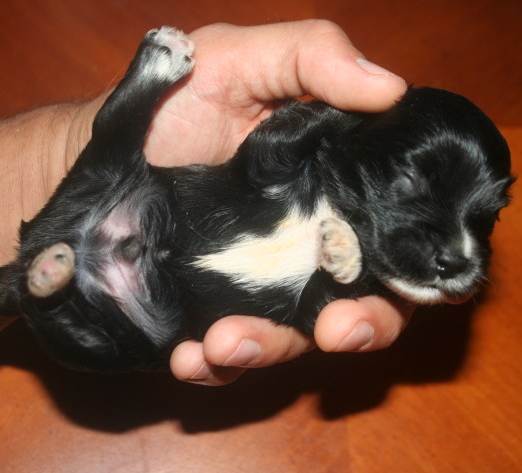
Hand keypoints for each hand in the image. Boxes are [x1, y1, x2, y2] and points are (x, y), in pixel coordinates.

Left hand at [123, 21, 411, 384]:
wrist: (97, 155)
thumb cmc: (174, 102)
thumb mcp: (239, 59)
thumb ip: (313, 57)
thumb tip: (391, 89)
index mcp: (339, 188)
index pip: (404, 234)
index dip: (424, 263)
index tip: (406, 278)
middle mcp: (313, 245)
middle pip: (372, 303)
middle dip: (364, 327)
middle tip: (336, 330)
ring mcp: (264, 287)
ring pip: (297, 339)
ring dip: (270, 348)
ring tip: (224, 340)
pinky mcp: (214, 316)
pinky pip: (227, 358)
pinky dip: (213, 367)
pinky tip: (188, 355)